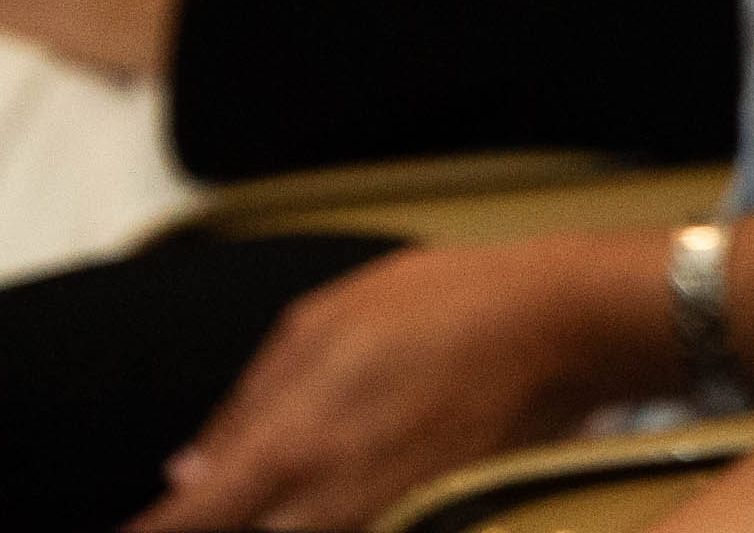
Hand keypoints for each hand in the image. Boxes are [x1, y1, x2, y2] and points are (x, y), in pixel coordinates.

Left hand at [133, 235, 667, 532]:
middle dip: (216, 521)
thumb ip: (245, 403)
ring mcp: (374, 519)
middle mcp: (323, 503)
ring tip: (281, 473)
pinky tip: (326, 483)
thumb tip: (192, 471)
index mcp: (286, 448)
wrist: (564, 328)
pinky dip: (316, 515)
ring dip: (270, 513)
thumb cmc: (447, 304)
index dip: (145, 532)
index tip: (129, 529)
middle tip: (212, 496)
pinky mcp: (416, 521)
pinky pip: (341, 530)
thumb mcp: (322, 322)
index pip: (183, 524)